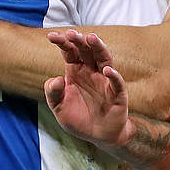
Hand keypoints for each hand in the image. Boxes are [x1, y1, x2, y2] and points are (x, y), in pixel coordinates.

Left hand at [44, 30, 132, 148]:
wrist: (98, 137)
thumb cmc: (79, 119)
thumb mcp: (59, 108)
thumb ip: (53, 94)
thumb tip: (55, 80)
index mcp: (76, 71)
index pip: (69, 52)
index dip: (62, 42)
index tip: (51, 36)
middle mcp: (91, 72)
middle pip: (86, 51)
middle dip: (79, 40)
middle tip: (71, 33)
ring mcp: (105, 80)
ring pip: (104, 59)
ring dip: (99, 48)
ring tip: (92, 38)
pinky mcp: (117, 94)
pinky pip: (117, 82)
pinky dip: (114, 75)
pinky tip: (107, 70)